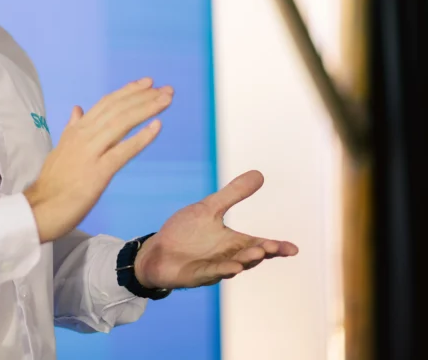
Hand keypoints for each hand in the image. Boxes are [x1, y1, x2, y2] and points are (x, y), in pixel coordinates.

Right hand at [23, 77, 170, 243]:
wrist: (42, 206)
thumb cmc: (53, 181)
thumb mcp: (61, 148)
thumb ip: (72, 128)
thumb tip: (78, 109)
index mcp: (77, 130)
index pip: (106, 104)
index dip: (128, 91)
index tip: (146, 82)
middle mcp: (84, 135)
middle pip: (117, 109)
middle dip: (143, 97)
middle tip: (166, 89)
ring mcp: (91, 152)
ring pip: (121, 123)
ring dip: (146, 109)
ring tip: (166, 100)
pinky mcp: (99, 171)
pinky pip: (123, 151)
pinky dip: (141, 138)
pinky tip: (156, 126)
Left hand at [133, 170, 298, 288]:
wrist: (157, 251)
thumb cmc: (186, 232)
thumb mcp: (209, 209)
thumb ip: (233, 194)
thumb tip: (259, 174)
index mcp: (232, 243)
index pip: (259, 244)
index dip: (276, 248)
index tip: (293, 249)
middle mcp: (227, 257)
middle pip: (249, 256)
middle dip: (262, 252)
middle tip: (273, 246)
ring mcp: (213, 268)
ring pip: (233, 265)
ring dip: (245, 261)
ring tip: (257, 254)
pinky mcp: (196, 275)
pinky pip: (211, 273)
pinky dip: (222, 271)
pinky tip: (233, 268)